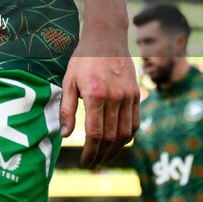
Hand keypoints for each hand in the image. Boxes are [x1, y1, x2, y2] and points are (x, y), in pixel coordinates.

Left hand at [59, 39, 139, 168]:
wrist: (106, 37)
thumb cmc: (84, 59)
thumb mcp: (69, 80)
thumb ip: (67, 109)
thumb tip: (66, 135)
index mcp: (96, 94)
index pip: (95, 133)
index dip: (91, 152)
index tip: (85, 162)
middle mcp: (115, 97)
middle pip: (110, 137)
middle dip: (101, 155)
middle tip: (94, 165)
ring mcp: (129, 96)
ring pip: (125, 133)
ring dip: (115, 150)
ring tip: (105, 158)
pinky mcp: (136, 94)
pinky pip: (135, 122)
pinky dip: (128, 136)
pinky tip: (118, 142)